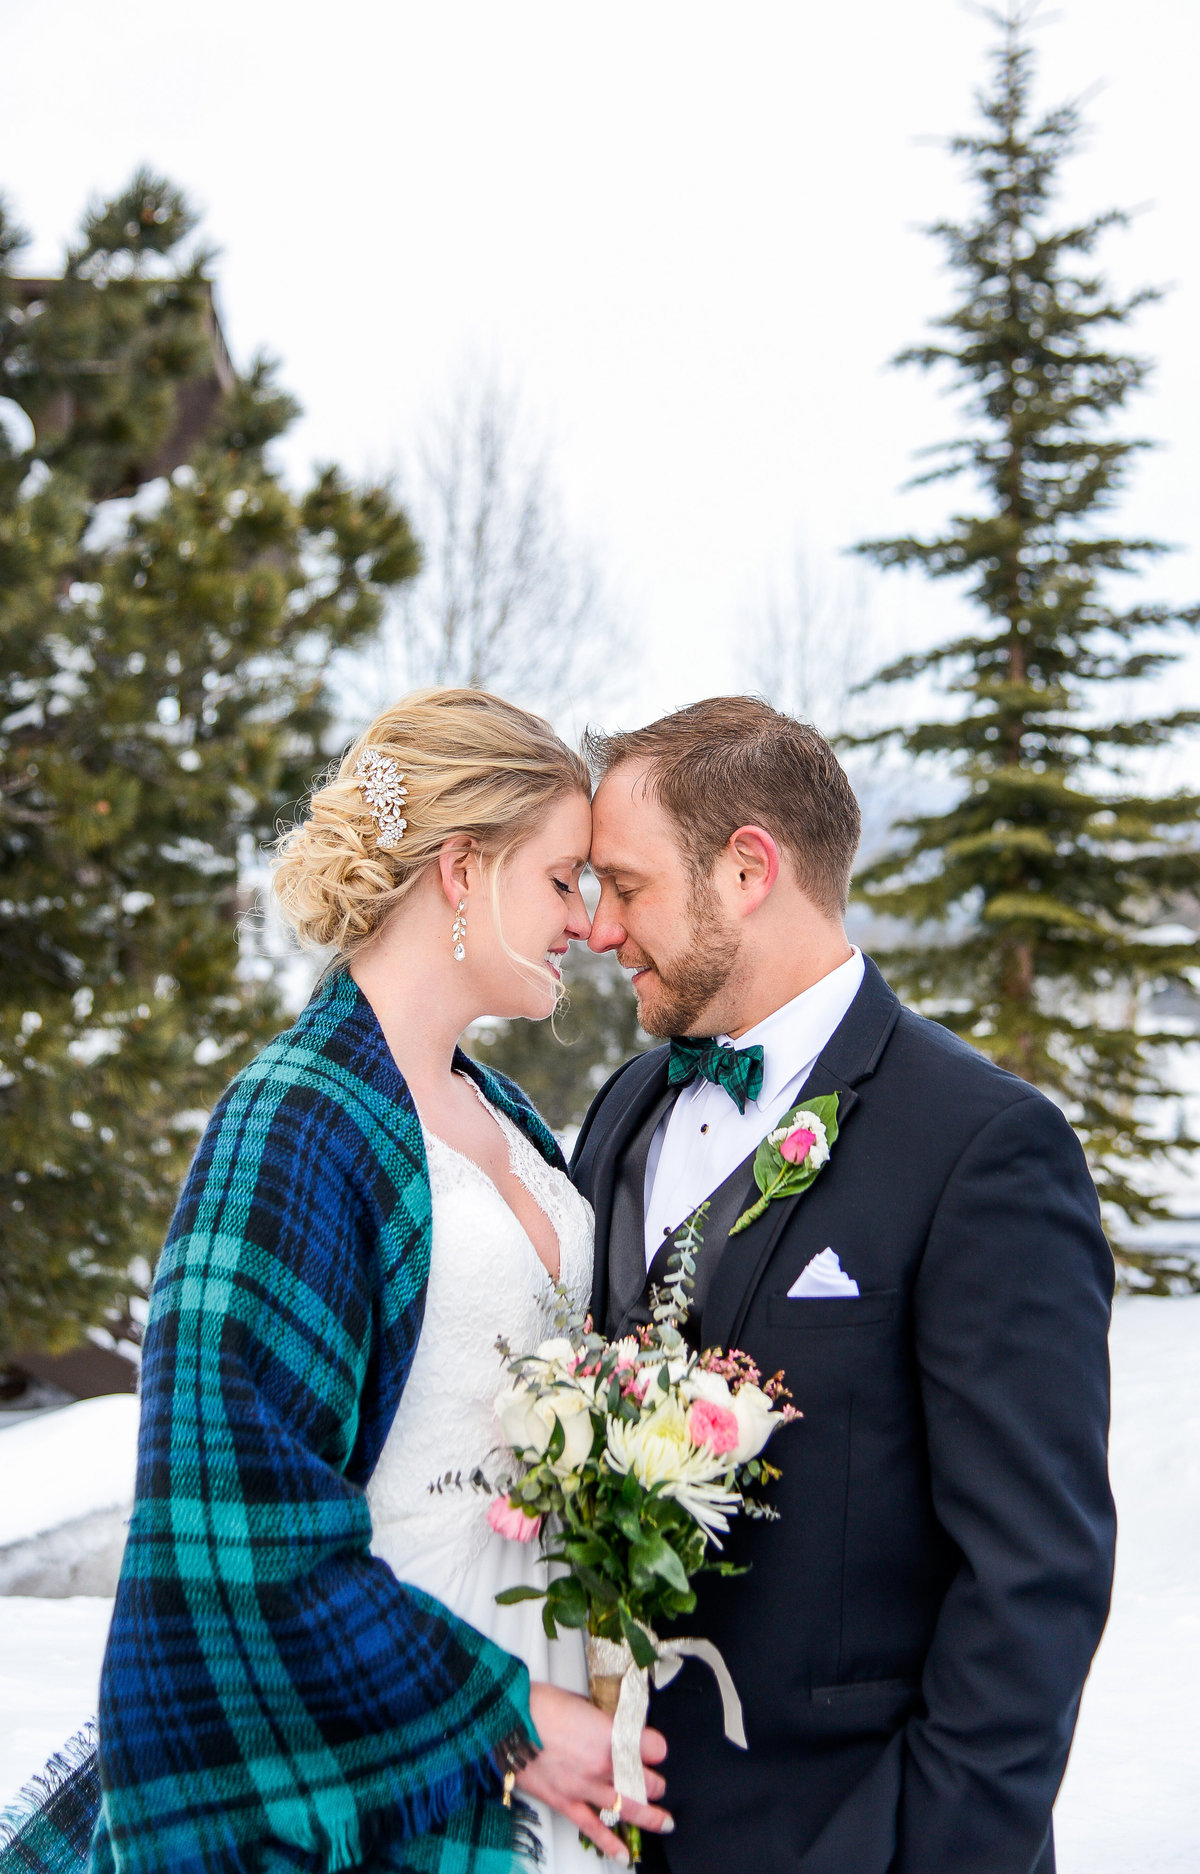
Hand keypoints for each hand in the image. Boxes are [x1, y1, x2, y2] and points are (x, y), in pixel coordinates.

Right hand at [515, 1681, 671, 1863]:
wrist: (503, 1722)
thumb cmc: (537, 1705)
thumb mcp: (579, 1702)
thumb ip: (600, 1720)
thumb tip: (610, 1727)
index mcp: (608, 1733)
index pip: (652, 1747)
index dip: (657, 1748)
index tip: (657, 1750)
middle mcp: (600, 1763)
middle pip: (643, 1780)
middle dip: (654, 1783)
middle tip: (657, 1784)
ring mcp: (583, 1786)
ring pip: (626, 1806)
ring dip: (649, 1816)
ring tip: (662, 1821)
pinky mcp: (564, 1801)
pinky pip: (592, 1827)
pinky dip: (610, 1843)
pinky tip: (624, 1855)